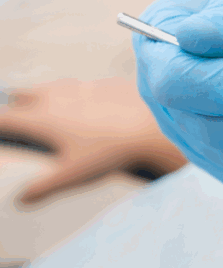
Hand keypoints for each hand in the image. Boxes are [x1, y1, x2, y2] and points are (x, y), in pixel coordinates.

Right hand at [0, 78, 186, 206]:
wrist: (151, 127)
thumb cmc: (110, 152)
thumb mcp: (72, 174)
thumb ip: (43, 186)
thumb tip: (22, 197)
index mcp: (42, 119)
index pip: (5, 119)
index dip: (0, 125)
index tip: (2, 133)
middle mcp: (57, 97)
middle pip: (24, 95)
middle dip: (17, 105)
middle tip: (19, 117)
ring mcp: (82, 86)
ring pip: (53, 86)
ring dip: (46, 95)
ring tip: (46, 106)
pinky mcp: (105, 82)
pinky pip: (85, 85)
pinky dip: (79, 94)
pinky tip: (88, 105)